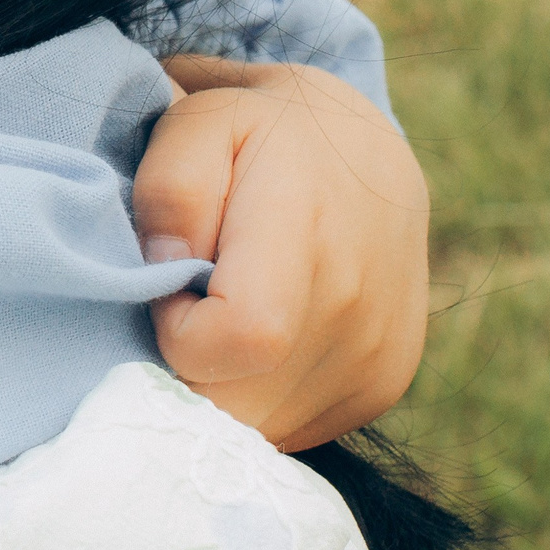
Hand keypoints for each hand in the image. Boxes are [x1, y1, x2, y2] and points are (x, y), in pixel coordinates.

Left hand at [134, 57, 430, 449]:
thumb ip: (172, 188)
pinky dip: (254, 397)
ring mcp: (378, 359)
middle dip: (184, 373)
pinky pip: (290, 428)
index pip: (244, 336)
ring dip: (218, 387)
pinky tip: (251, 342)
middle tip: (179, 309)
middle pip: (241, 403)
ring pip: (261, 428)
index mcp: (309, 234)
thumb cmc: (262, 134)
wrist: (367, 154)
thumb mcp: (203, 122)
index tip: (167, 291)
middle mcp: (357, 309)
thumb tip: (166, 271)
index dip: (180, 331)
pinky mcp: (382, 388)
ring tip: (217, 317)